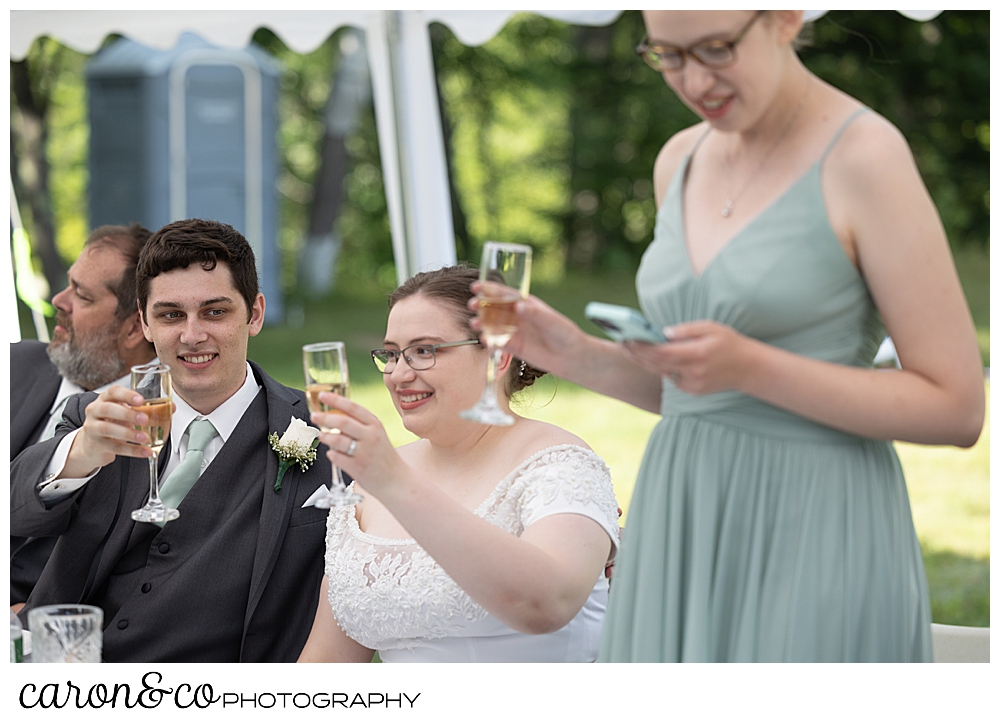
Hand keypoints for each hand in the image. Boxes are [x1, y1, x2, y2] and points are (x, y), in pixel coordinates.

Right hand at [65, 386, 157, 477]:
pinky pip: (115, 447)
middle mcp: (95, 411)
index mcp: (105, 399)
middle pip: (107, 409)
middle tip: (145, 419)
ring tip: (145, 438)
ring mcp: (92, 428)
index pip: (113, 392)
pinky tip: (146, 452)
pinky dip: (133, 451)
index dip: (127, 395)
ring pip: (108, 429)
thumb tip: (171, 407)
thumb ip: (148, 409)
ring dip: (129, 434)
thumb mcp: (127, 412)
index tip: (141, 400)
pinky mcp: (96, 445)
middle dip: (127, 414)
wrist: (92, 444)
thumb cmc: (114, 422)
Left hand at [310, 393, 410, 498]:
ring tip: (322, 436)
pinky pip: (336, 457)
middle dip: (324, 417)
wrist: (396, 480)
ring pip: (336, 440)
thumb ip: (360, 425)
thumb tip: (334, 416)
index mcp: (375, 425)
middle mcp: (371, 437)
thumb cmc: (384, 456)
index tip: (322, 395)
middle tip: (314, 416)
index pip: (352, 408)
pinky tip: (333, 453)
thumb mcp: (377, 434)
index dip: (335, 400)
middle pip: (342, 422)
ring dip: (325, 437)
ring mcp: (364, 453)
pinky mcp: (357, 468)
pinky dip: (331, 454)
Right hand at [469, 283, 585, 376]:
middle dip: (482, 305)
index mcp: (526, 304)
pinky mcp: (514, 347)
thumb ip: (534, 313)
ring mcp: (514, 331)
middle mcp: (517, 316)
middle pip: (495, 308)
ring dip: (482, 323)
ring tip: (474, 324)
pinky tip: (484, 340)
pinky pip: (498, 343)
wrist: (570, 356)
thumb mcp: (550, 320)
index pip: (504, 294)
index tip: (476, 286)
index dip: (490, 289)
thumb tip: (518, 305)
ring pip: (493, 325)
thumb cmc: (564, 333)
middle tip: (472, 304)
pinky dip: (490, 341)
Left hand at [622, 320, 756, 394]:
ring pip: (662, 372)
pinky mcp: (692, 391)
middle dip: (638, 353)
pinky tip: (650, 358)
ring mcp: (693, 384)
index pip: (662, 352)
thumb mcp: (711, 327)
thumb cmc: (728, 343)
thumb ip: (686, 330)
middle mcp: (694, 372)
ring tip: (629, 349)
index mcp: (698, 354)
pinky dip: (662, 368)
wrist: (748, 368)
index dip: (643, 347)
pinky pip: (671, 378)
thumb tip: (662, 333)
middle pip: (657, 364)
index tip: (629, 338)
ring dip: (645, 361)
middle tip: (622, 342)